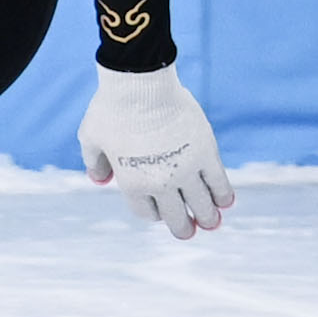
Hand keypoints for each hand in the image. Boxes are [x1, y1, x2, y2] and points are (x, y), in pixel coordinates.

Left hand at [79, 61, 231, 240]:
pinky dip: (223, 195)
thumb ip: (94, 161)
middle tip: (189, 231)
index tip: (160, 210)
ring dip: (207, 218)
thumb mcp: (91, 137)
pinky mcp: (205, 153)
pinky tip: (226, 202)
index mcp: (131, 184)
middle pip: (175, 217)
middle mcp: (161, 183)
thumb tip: (99, 179)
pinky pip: (219, 182)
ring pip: (201, 204)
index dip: (154, 213)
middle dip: (183, 227)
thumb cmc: (112, 109)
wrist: (140, 84)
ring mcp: (186, 170)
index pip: (147, 212)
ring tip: (212, 223)